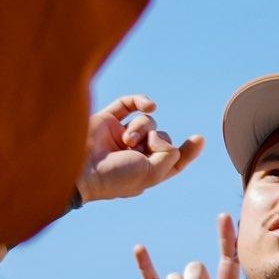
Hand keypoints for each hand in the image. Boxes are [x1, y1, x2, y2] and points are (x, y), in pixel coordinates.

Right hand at [79, 96, 203, 205]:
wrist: (78, 168)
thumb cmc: (114, 176)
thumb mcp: (151, 175)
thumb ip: (169, 157)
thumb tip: (164, 137)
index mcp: (146, 171)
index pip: (173, 159)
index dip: (188, 150)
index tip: (199, 139)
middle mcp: (135, 154)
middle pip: (162, 137)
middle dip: (157, 140)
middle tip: (139, 149)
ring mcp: (120, 136)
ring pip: (148, 121)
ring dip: (143, 128)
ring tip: (126, 141)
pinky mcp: (107, 120)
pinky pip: (129, 104)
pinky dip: (140, 101)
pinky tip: (150, 105)